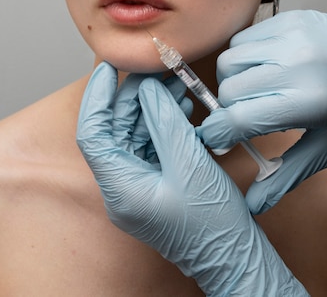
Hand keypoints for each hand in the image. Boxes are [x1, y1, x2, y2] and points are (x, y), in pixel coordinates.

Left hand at [77, 62, 307, 295]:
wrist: (234, 259)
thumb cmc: (212, 224)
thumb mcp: (189, 164)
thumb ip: (165, 121)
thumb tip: (148, 89)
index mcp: (120, 187)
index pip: (92, 132)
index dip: (97, 96)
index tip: (108, 67)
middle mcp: (122, 187)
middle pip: (115, 129)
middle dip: (135, 97)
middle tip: (158, 72)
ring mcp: (138, 187)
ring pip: (135, 135)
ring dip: (153, 107)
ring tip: (177, 84)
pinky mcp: (155, 185)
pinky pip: (151, 146)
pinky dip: (164, 124)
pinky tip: (181, 107)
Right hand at [196, 10, 326, 213]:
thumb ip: (285, 175)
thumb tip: (253, 203)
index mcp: (309, 101)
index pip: (238, 118)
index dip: (218, 133)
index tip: (215, 138)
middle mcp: (298, 63)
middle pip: (228, 89)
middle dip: (229, 108)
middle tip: (246, 115)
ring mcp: (293, 36)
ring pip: (229, 60)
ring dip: (232, 79)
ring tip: (255, 89)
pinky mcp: (290, 18)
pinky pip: (243, 38)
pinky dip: (245, 56)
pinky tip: (264, 67)